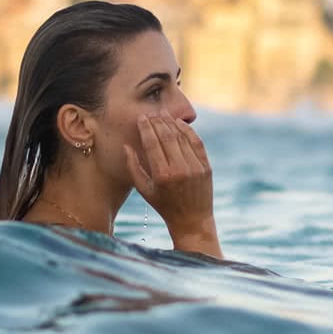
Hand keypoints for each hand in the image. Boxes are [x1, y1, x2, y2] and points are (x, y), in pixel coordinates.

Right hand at [124, 115, 222, 257]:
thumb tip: (126, 146)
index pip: (152, 143)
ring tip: (163, 114)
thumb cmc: (164, 206)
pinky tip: (179, 123)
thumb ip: (133, 168)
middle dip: (158, 122)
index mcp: (162, 175)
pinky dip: (188, 131)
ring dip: (171, 123)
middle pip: (167, 136)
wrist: (192, 220)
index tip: (141, 118)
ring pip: (182, 137)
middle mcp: (180, 169)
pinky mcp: (206, 167)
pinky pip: (196, 143)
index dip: (146, 128)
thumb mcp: (144, 190)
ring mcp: (195, 167)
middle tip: (151, 113)